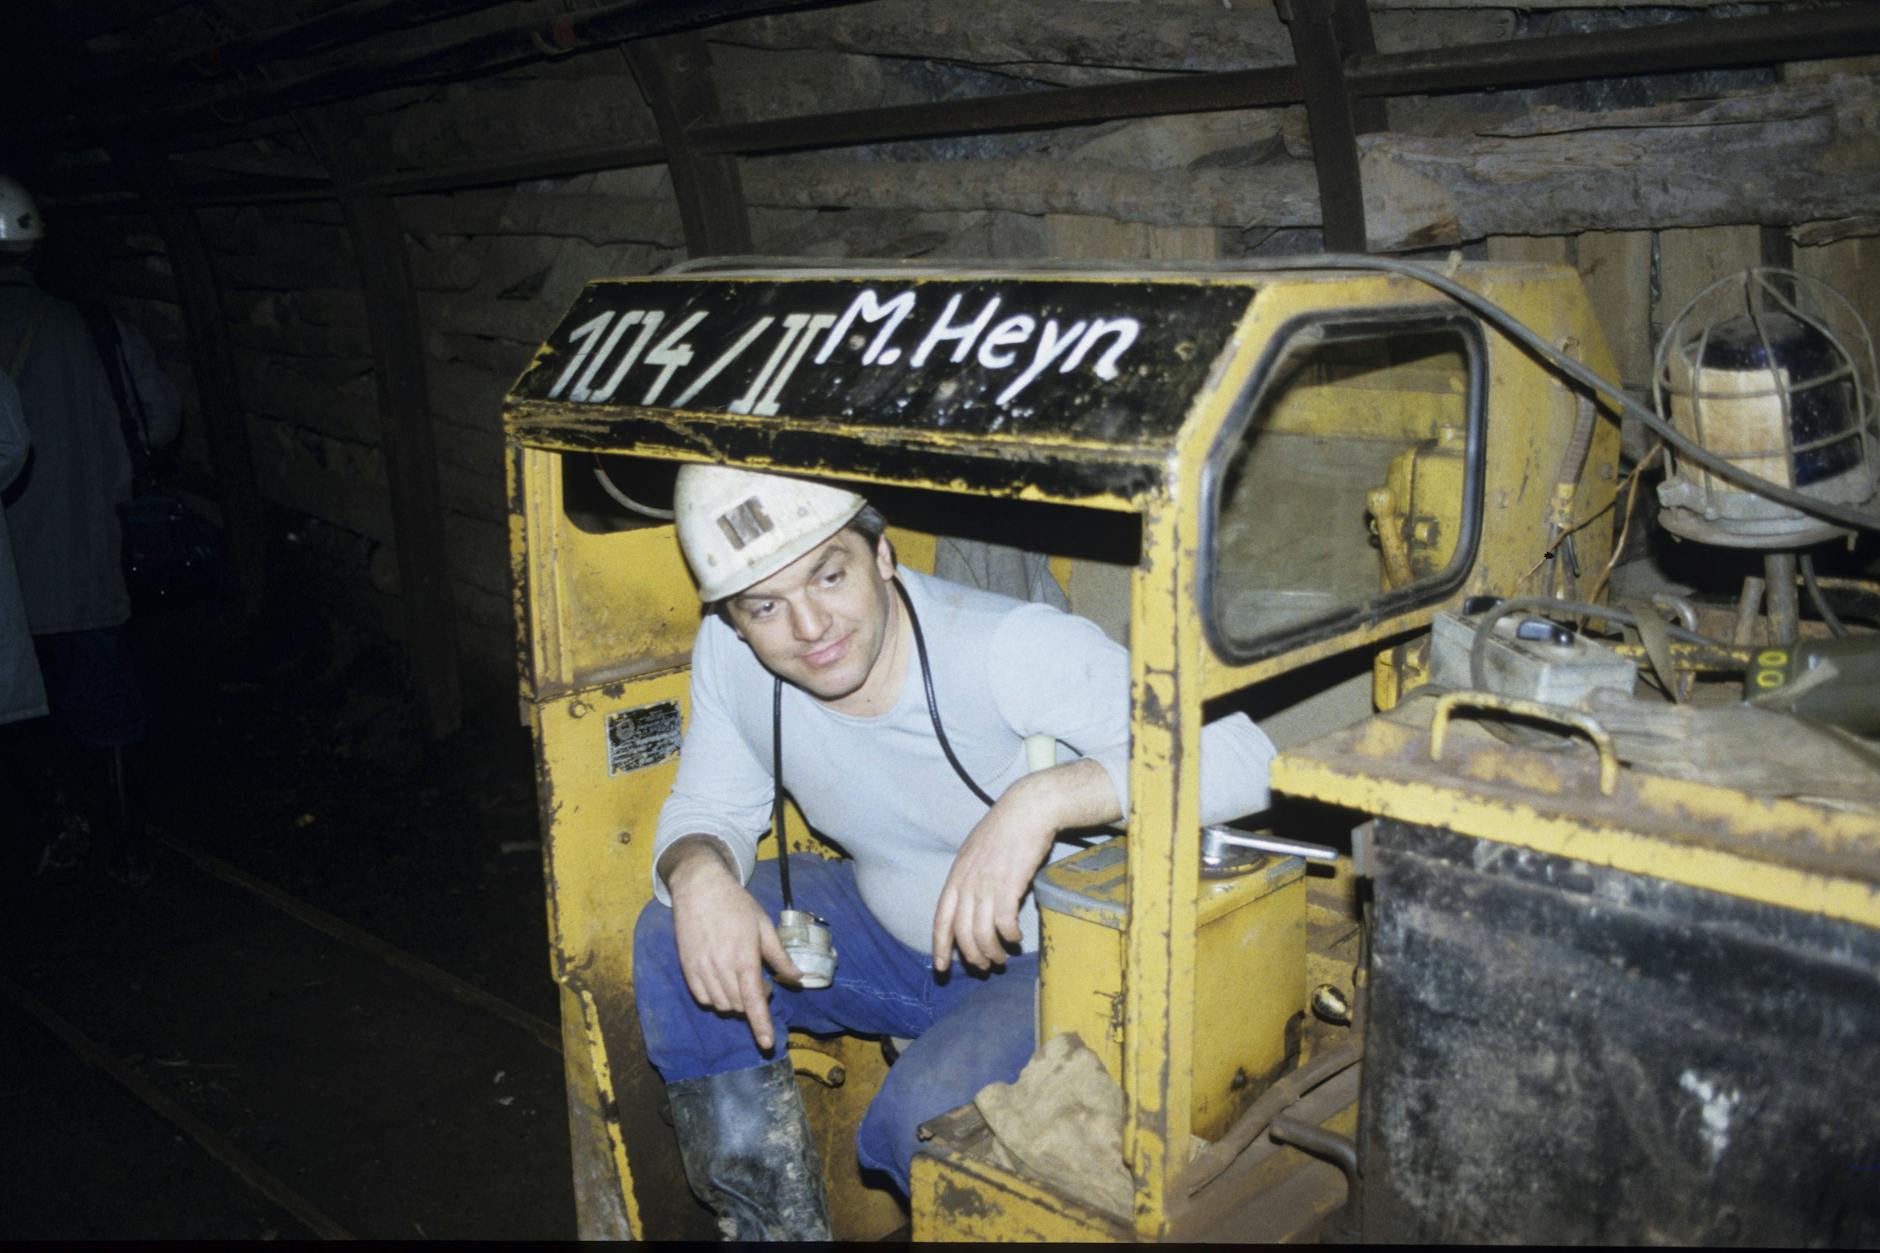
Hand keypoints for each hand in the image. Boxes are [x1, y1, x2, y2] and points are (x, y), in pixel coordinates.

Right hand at [664, 841, 802, 1050]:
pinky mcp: (687, 968)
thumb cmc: (737, 905)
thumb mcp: (764, 926)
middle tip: (761, 980)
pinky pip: (703, 998)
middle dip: (753, 1001)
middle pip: (739, 1006)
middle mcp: (720, 968)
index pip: (753, 1002)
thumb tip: (797, 979)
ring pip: (721, 1005)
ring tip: (741, 978)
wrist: (700, 888)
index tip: (767, 1044)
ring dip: (735, 1001)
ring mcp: (701, 969)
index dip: (761, 1026)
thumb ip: (780, 957)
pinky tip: (723, 980)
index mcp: (743, 958)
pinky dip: (716, 997)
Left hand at [931, 759, 1121, 972]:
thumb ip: (970, 878)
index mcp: (956, 876)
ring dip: (991, 951)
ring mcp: (987, 885)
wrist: (1027, 810)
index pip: (941, 919)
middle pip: (962, 933)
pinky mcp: (1009, 886)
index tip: (941, 967)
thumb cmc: (1005, 830)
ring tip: (1001, 958)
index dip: (940, 946)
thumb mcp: (975, 852)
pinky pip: (1004, 923)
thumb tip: (971, 901)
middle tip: (984, 966)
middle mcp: (967, 884)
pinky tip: (1016, 938)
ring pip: (981, 933)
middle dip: (971, 956)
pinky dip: (1009, 936)